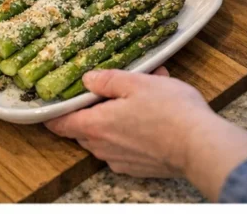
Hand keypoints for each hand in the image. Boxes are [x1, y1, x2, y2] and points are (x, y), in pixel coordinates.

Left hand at [45, 67, 246, 199]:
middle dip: (88, 112)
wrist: (200, 146)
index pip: (61, 124)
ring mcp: (122, 161)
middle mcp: (104, 148)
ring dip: (112, 120)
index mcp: (96, 126)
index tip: (46, 106)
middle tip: (101, 91)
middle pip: (83, 130)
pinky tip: (148, 113)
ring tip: (134, 96)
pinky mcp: (139, 168)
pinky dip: (129, 131)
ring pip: (105, 138)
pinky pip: (123, 147)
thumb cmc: (168, 111)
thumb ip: (106, 80)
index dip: (52, 114)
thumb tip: (87, 79)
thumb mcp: (135, 82)